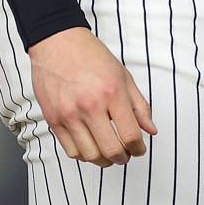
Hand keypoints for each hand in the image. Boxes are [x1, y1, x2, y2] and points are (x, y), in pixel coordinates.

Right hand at [28, 27, 156, 166]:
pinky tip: (91, 147)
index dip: (139, 148)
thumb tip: (150, 130)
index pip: (130, 135)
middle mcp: (90, 106)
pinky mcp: (53, 119)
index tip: (140, 149)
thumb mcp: (124, 76)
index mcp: (112, 94)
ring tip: (110, 154)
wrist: (58, 43)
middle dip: (123, 158)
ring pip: (90, 155)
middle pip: (111, 150)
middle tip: (127, 154)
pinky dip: (84, 155)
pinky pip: (70, 150)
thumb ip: (139, 106)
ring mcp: (69, 115)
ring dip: (104, 161)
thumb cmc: (92, 57)